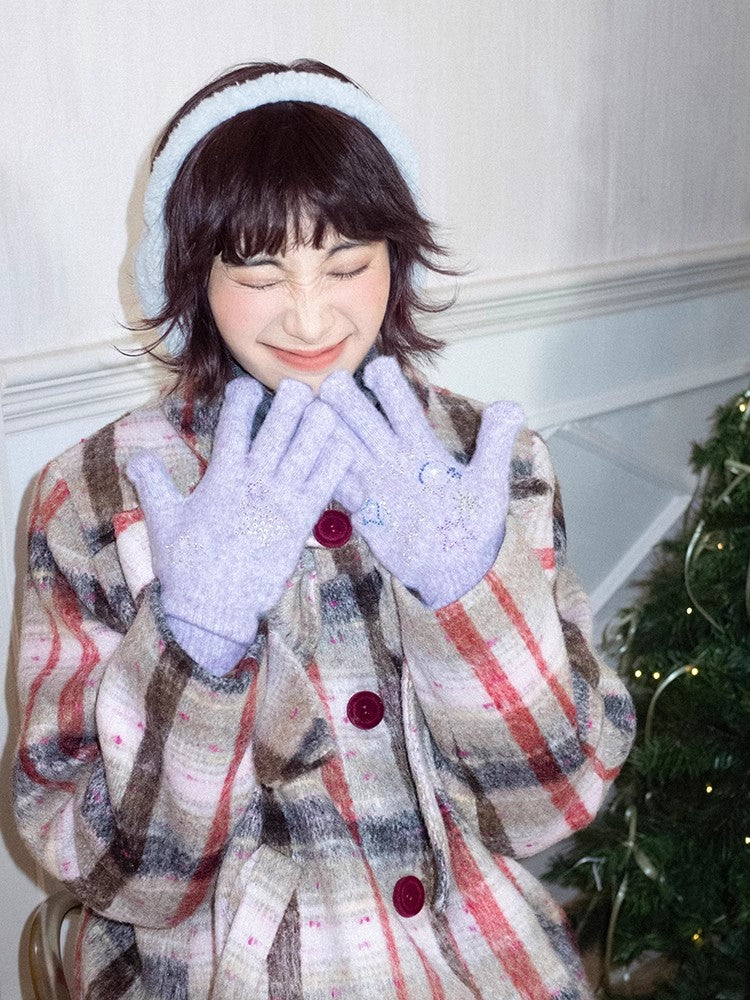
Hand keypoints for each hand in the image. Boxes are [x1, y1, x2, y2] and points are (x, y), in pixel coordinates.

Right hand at [127, 377, 349, 674]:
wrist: (211, 609)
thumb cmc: (185, 565)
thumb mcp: (162, 519)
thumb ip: (153, 482)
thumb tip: (135, 458)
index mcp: (221, 476)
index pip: (233, 424)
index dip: (242, 398)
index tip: (248, 386)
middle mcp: (253, 481)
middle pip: (279, 425)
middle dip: (291, 400)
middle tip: (299, 390)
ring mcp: (280, 500)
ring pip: (308, 446)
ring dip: (319, 423)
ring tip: (326, 408)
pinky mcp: (301, 522)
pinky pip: (327, 482)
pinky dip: (337, 462)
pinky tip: (345, 447)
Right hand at [319, 357, 522, 608]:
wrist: (457, 568)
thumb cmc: (472, 522)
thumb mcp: (488, 483)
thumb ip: (494, 444)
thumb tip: (511, 406)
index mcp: (421, 449)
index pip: (403, 410)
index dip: (390, 388)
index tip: (379, 368)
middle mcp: (393, 461)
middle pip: (365, 423)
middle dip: (348, 403)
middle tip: (332, 382)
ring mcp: (376, 487)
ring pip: (346, 452)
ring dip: (331, 435)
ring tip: (313, 416)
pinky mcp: (366, 515)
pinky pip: (343, 492)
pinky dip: (333, 478)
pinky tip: (322, 466)